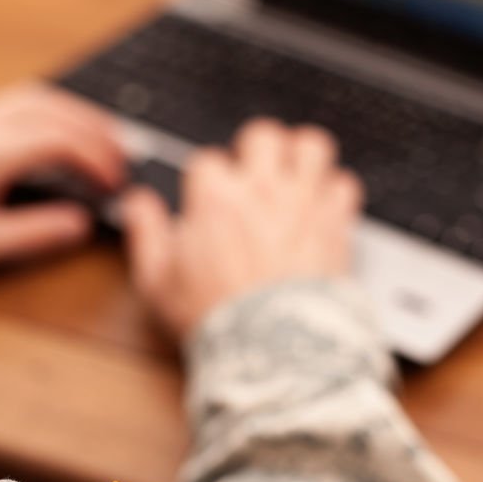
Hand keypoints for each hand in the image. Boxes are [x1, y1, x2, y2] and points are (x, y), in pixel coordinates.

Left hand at [0, 83, 124, 270]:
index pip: (58, 140)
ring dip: (76, 113)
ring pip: (37, 96)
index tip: (113, 182)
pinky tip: (62, 130)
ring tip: (102, 139)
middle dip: (96, 130)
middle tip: (122, 157)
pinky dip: (52, 110)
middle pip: (53, 108)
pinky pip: (19, 100)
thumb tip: (79, 223)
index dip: (95, 158)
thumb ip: (34, 233)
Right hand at [123, 120, 362, 338]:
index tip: (209, 201)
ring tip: (294, 177)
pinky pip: (344, 184)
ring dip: (301, 157)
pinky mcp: (335, 223)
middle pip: (262, 136)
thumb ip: (146, 235)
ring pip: (311, 145)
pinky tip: (323, 208)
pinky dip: (335, 192)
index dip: (207, 181)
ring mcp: (302, 202)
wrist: (272, 346)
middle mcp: (261, 189)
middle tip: (255, 176)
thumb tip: (138, 206)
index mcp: (215, 198)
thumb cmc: (217, 318)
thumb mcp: (158, 282)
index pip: (208, 161)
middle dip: (256, 151)